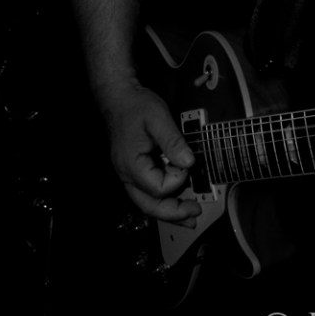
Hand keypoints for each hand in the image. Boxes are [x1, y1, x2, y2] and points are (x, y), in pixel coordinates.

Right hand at [103, 83, 201, 226]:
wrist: (119, 98)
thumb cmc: (136, 106)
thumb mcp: (157, 117)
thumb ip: (173, 141)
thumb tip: (188, 162)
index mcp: (131, 164)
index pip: (158, 187)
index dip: (177, 178)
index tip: (187, 162)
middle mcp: (127, 175)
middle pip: (149, 205)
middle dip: (174, 213)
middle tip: (195, 213)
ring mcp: (129, 175)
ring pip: (148, 203)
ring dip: (169, 212)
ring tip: (189, 217)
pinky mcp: (135, 171)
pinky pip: (148, 192)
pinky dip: (163, 201)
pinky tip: (175, 203)